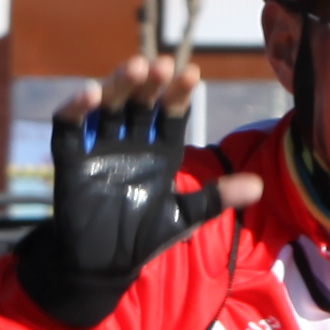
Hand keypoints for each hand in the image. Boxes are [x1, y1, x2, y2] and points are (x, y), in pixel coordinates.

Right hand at [8, 58, 252, 329]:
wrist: (102, 264)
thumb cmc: (142, 237)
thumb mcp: (183, 216)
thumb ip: (216, 198)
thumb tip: (261, 186)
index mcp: (159, 151)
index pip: (170, 114)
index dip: (178, 94)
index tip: (191, 75)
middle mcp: (130, 142)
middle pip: (139, 102)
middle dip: (150, 83)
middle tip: (162, 65)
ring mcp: (99, 148)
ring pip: (109, 105)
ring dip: (119, 84)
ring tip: (134, 68)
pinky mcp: (70, 159)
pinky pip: (68, 128)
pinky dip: (75, 109)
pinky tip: (91, 94)